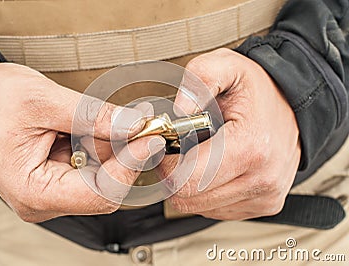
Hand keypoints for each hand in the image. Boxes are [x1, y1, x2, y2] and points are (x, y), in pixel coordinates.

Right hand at [0, 63, 164, 221]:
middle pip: (105, 187)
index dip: (130, 166)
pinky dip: (104, 146)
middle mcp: (44, 200)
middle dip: (127, 154)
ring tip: (124, 119)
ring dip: (117, 147)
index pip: (99, 193)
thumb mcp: (44, 101)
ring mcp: (51, 191)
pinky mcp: (56, 178)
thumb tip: (134, 124)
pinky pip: (91, 167)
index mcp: (34, 191)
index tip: (150, 138)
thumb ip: (93, 116)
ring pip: (102, 176)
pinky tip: (106, 126)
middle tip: (144, 123)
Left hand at [159, 48, 300, 219]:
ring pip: (199, 208)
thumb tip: (178, 110)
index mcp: (250, 147)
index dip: (165, 164)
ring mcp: (264, 196)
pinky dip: (206, 192)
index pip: (185, 180)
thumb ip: (199, 78)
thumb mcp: (228, 65)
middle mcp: (261, 179)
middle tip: (180, 150)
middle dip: (174, 175)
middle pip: (188, 199)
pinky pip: (215, 210)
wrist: (295, 105)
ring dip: (190, 185)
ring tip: (200, 156)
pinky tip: (215, 169)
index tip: (167, 146)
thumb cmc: (259, 90)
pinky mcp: (264, 205)